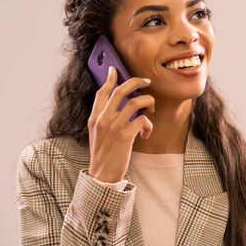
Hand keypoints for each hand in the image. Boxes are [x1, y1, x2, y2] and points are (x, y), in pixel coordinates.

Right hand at [87, 66, 154, 182]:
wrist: (102, 176)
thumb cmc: (103, 155)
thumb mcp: (96, 134)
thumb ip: (103, 119)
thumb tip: (117, 105)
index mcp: (95, 118)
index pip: (102, 92)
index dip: (110, 78)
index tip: (115, 69)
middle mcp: (103, 119)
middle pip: (121, 91)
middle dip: (136, 82)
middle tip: (147, 82)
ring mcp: (113, 127)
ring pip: (135, 102)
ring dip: (148, 102)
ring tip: (151, 108)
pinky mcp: (125, 136)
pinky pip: (142, 120)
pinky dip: (148, 125)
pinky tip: (146, 133)